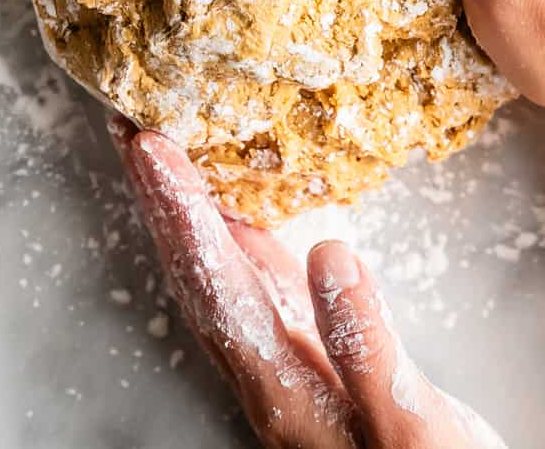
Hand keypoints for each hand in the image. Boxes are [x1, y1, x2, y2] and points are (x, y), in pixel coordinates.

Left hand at [110, 117, 506, 448]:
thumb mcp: (412, 422)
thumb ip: (367, 347)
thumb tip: (331, 255)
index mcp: (281, 388)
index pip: (216, 285)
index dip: (182, 212)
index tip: (150, 148)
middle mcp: (266, 374)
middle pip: (197, 276)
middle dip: (162, 201)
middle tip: (132, 126)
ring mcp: (284, 367)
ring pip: (219, 279)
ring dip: (189, 214)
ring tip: (167, 152)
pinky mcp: (309, 361)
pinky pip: (257, 286)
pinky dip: (238, 238)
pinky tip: (241, 209)